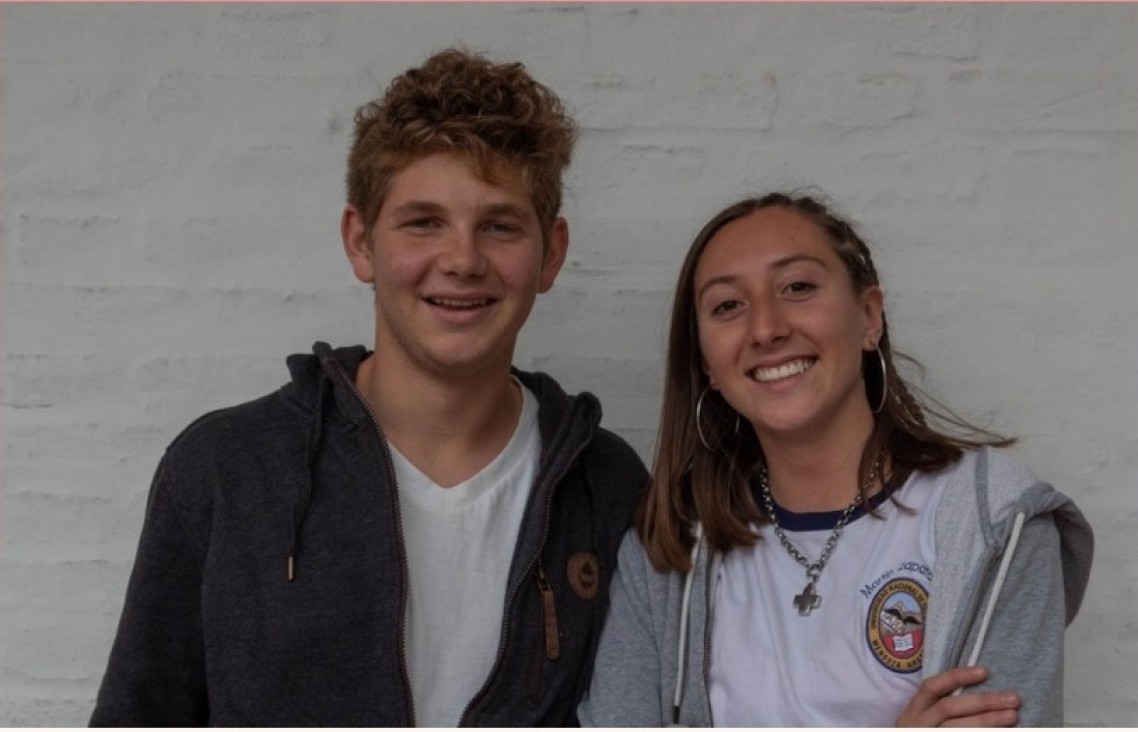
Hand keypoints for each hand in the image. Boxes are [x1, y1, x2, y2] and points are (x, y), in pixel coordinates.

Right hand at [896, 666, 1019, 726]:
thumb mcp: (922, 726)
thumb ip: (940, 712)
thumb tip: (980, 700)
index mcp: (912, 714)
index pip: (931, 688)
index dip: (956, 677)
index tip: (985, 672)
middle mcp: (917, 726)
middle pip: (948, 708)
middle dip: (982, 702)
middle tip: (1013, 699)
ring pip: (956, 728)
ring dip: (987, 720)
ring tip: (1013, 716)